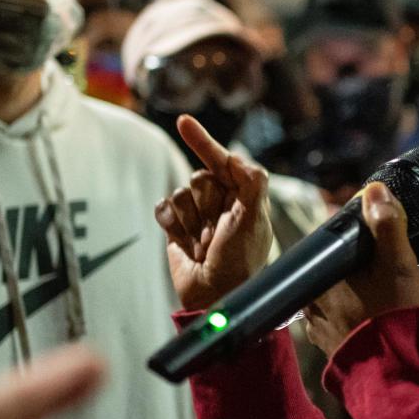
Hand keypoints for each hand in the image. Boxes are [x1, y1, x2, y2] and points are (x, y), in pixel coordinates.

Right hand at [156, 114, 272, 310]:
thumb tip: (236, 157)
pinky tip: (182, 240)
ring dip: (190, 218)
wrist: (213, 296)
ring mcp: (197, 216)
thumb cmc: (240, 260)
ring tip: (203, 243)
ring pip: (180, 193)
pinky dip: (169, 221)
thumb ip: (252, 183)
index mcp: (245, 197)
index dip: (204, 142)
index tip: (184, 122)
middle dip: (205, 201)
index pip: (223, 162)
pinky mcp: (176, 228)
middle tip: (217, 231)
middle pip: (200, 177)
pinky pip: (163, 208)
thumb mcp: (254, 220)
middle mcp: (221, 203)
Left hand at [303, 182, 418, 356]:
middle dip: (354, 267)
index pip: (328, 244)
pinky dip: (353, 314)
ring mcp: (315, 326)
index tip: (375, 244)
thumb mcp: (396, 263)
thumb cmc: (393, 317)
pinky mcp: (327, 345)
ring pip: (333, 294)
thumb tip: (375, 191)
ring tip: (381, 297)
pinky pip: (337, 319)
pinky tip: (373, 316)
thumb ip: (386, 224)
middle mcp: (308, 302)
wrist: (396, 372)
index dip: (353, 239)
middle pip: (331, 269)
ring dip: (352, 292)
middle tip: (383, 274)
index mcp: (316, 277)